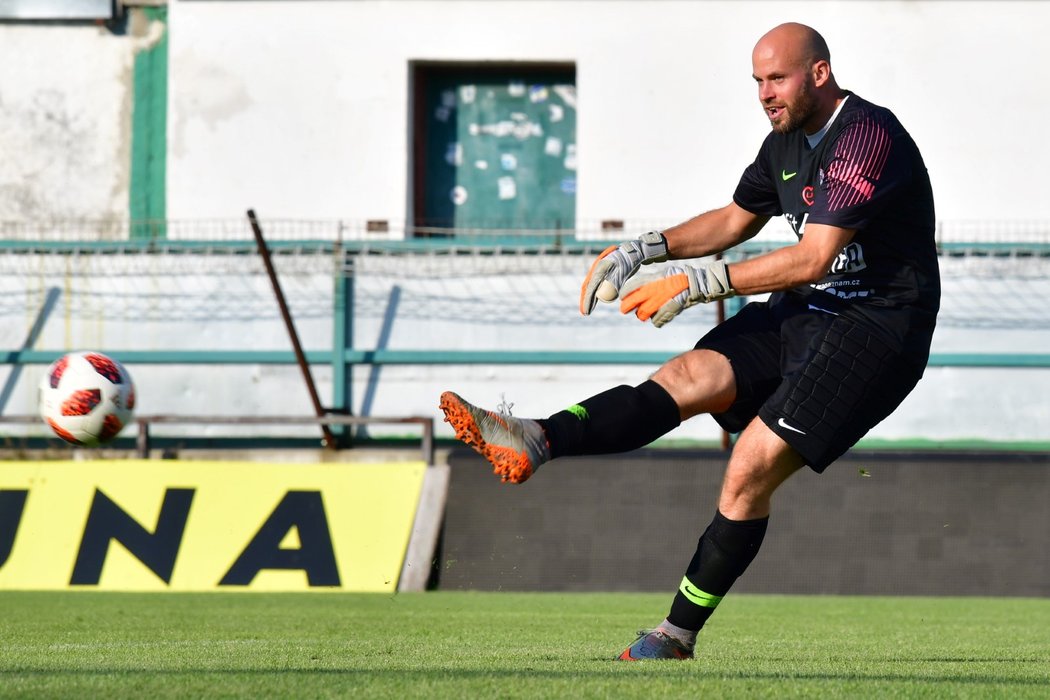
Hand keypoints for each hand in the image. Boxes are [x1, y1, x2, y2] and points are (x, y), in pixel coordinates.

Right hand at [579, 231, 667, 314]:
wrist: (633, 251)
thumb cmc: (629, 261)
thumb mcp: (622, 272)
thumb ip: (613, 283)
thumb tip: (604, 297)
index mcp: (599, 268)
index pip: (591, 287)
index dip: (587, 300)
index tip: (586, 312)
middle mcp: (596, 268)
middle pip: (587, 286)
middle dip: (585, 300)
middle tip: (584, 313)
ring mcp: (599, 270)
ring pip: (591, 286)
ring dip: (588, 298)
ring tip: (587, 311)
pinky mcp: (603, 273)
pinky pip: (596, 284)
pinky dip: (594, 293)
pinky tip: (595, 301)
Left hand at [619, 260, 734, 326]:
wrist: (695, 284)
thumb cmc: (676, 278)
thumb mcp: (660, 276)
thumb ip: (647, 282)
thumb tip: (632, 290)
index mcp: (652, 281)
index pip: (631, 288)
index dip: (624, 294)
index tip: (622, 297)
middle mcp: (654, 291)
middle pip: (633, 303)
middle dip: (627, 307)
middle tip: (625, 309)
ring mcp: (662, 301)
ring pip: (643, 313)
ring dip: (641, 314)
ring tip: (642, 313)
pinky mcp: (669, 310)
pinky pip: (656, 320)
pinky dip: (656, 319)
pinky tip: (657, 316)